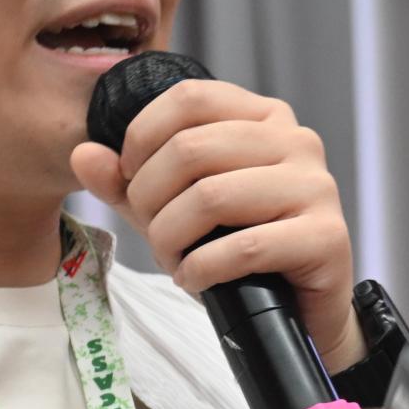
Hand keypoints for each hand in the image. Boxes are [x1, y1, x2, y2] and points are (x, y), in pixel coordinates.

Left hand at [70, 78, 364, 369]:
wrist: (297, 310)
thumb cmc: (236, 249)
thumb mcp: (172, 208)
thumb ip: (127, 181)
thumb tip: (82, 154)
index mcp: (262, 117)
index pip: (188, 98)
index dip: (142, 138)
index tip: (132, 181)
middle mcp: (296, 141)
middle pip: (191, 148)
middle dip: (150, 199)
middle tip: (152, 233)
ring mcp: (316, 186)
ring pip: (211, 197)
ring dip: (172, 238)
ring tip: (173, 260)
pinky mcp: (326, 236)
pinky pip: (244, 247)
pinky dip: (202, 270)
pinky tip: (195, 279)